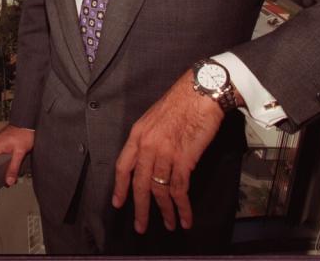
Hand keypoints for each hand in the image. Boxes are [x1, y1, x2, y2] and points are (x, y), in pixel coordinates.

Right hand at [0, 124, 34, 185]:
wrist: (27, 121)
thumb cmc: (23, 134)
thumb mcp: (19, 153)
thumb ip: (14, 168)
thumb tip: (9, 182)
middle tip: (1, 182)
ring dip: (0, 167)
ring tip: (7, 176)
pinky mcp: (3, 143)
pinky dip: (3, 161)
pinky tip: (10, 166)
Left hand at [111, 73, 224, 233]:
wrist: (201, 92)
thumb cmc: (181, 102)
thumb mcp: (154, 117)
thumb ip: (149, 139)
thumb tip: (151, 160)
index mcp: (138, 134)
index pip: (122, 166)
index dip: (120, 187)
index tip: (118, 203)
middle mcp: (147, 145)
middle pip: (139, 184)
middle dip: (140, 209)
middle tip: (140, 226)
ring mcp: (164, 153)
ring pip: (160, 190)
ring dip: (165, 211)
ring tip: (168, 225)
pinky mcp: (183, 159)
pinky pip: (180, 189)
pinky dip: (182, 207)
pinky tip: (185, 217)